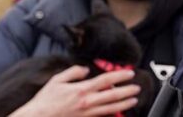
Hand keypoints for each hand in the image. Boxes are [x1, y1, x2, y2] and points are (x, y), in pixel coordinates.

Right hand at [10, 66, 139, 116]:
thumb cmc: (45, 101)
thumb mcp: (56, 80)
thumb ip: (73, 72)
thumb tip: (85, 70)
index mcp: (81, 90)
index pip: (105, 80)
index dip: (119, 76)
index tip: (129, 73)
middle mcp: (87, 102)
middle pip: (112, 95)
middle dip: (127, 91)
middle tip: (136, 87)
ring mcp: (87, 114)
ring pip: (110, 108)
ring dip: (124, 104)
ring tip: (133, 100)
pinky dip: (112, 115)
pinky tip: (119, 113)